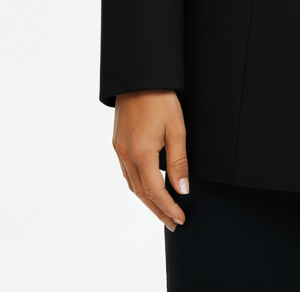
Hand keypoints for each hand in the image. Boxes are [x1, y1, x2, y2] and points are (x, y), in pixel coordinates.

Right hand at [112, 90, 189, 229]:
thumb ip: (179, 162)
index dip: (168, 208)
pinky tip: (147, 187)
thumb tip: (182, 190)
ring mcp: (118, 149)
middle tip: (172, 222)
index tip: (180, 218)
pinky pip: (126, 172)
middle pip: (141, 194)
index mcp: (141, 152)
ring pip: (131, 185)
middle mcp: (125, 154)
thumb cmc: (160, 98)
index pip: (155, 192)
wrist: (139, 76)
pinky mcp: (117, 143)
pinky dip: (138, 185)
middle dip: (157, 211)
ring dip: (147, 200)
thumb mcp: (177, 128)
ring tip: (162, 210)